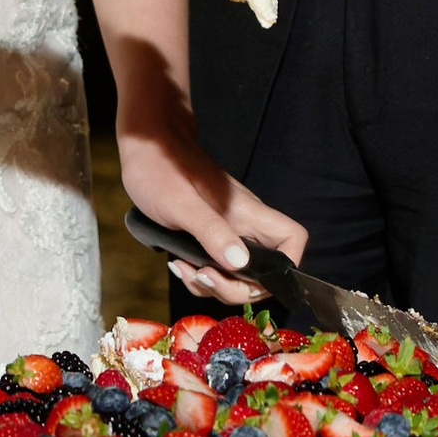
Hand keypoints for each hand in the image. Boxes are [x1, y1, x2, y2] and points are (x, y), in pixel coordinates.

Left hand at [113, 121, 308, 298]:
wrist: (145, 148)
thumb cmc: (161, 169)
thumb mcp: (181, 205)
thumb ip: (211, 232)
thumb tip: (240, 263)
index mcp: (247, 213)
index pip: (291, 239)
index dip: (287, 265)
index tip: (254, 281)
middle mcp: (244, 225)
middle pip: (265, 270)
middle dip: (236, 288)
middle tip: (204, 278)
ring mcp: (228, 232)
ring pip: (238, 274)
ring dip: (214, 286)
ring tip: (184, 270)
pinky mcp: (210, 238)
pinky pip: (218, 268)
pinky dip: (200, 276)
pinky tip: (179, 265)